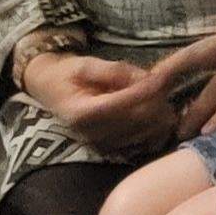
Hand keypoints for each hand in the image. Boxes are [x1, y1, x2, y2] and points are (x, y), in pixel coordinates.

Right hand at [18, 49, 196, 155]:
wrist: (52, 92)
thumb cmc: (69, 75)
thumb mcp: (86, 65)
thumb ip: (115, 71)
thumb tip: (146, 77)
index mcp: (81, 113)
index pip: (120, 104)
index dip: (144, 90)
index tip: (161, 76)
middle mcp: (92, 133)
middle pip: (138, 120)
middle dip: (156, 100)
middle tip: (163, 83)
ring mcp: (103, 144)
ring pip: (148, 132)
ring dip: (160, 113)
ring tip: (158, 95)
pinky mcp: (114, 149)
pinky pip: (147, 142)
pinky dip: (159, 128)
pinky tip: (157, 112)